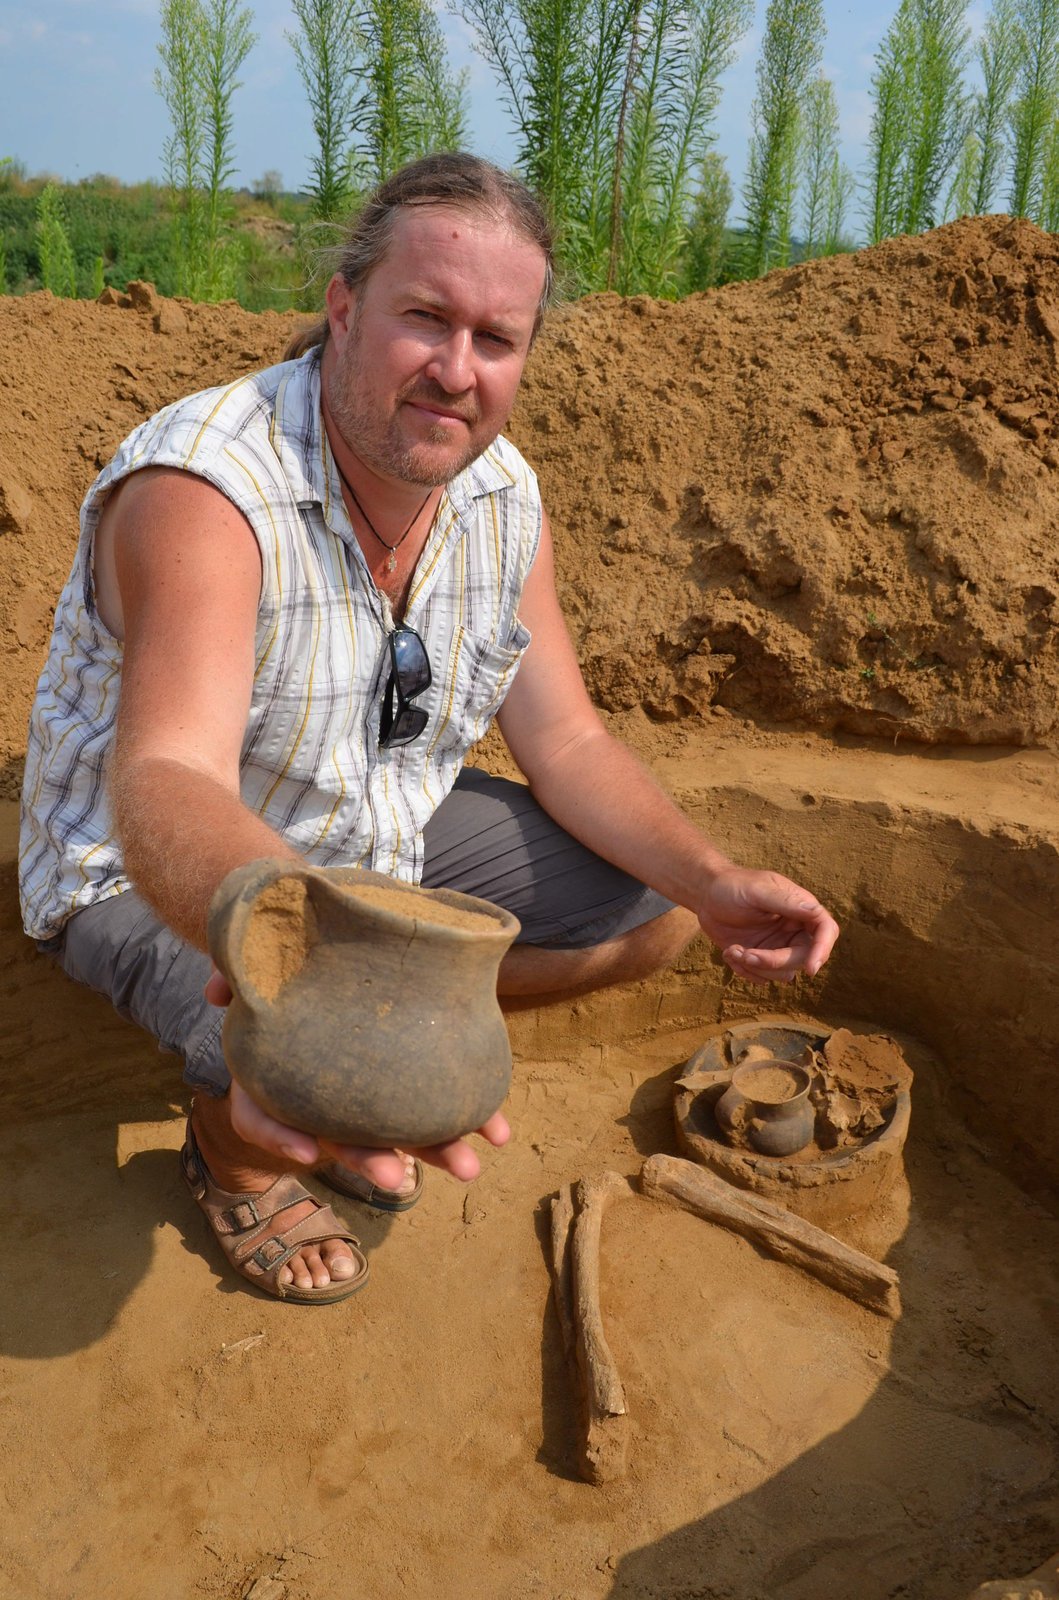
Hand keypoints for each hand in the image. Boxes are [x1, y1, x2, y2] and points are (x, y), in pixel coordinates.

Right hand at [207, 970, 510, 1183]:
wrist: (331, 978)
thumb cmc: (291, 988)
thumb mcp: (259, 985)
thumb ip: (235, 981)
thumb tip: (217, 987)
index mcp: (296, 1088)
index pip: (291, 1122)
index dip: (291, 1138)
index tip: (309, 1153)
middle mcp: (339, 1102)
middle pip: (354, 1140)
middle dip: (379, 1160)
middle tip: (398, 1177)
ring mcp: (381, 1093)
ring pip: (408, 1129)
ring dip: (440, 1149)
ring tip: (472, 1164)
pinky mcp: (420, 1074)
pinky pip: (448, 1098)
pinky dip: (475, 1114)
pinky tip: (498, 1130)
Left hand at [697, 868, 838, 984]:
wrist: (707, 896)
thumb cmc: (732, 886)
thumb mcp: (757, 890)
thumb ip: (785, 901)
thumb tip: (814, 909)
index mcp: (800, 908)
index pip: (826, 931)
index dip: (822, 950)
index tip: (810, 969)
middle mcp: (794, 930)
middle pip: (804, 959)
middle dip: (774, 962)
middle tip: (745, 954)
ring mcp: (779, 946)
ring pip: (783, 974)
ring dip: (756, 967)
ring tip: (733, 951)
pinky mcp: (762, 958)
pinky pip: (763, 978)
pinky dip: (744, 970)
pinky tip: (730, 952)